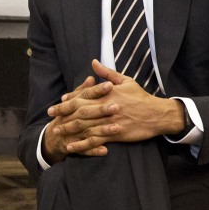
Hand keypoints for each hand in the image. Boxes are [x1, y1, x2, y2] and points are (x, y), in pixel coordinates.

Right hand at [42, 73, 114, 162]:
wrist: (53, 136)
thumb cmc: (68, 115)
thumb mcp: (73, 101)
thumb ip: (83, 91)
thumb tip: (91, 78)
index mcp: (73, 104)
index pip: (85, 95)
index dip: (97, 90)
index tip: (110, 85)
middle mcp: (72, 117)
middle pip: (86, 112)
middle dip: (100, 110)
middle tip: (116, 107)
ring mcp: (72, 132)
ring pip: (87, 130)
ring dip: (102, 130)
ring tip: (117, 128)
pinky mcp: (73, 146)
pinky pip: (84, 149)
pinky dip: (93, 150)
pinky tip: (105, 150)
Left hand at [46, 59, 183, 159]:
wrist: (157, 114)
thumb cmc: (141, 96)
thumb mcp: (125, 80)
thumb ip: (106, 73)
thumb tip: (93, 62)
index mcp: (105, 94)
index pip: (81, 96)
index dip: (68, 100)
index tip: (58, 102)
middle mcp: (104, 108)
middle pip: (78, 111)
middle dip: (63, 113)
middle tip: (50, 116)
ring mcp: (108, 122)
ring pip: (84, 126)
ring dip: (69, 130)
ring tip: (57, 133)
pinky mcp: (114, 135)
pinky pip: (94, 140)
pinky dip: (81, 145)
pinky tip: (71, 147)